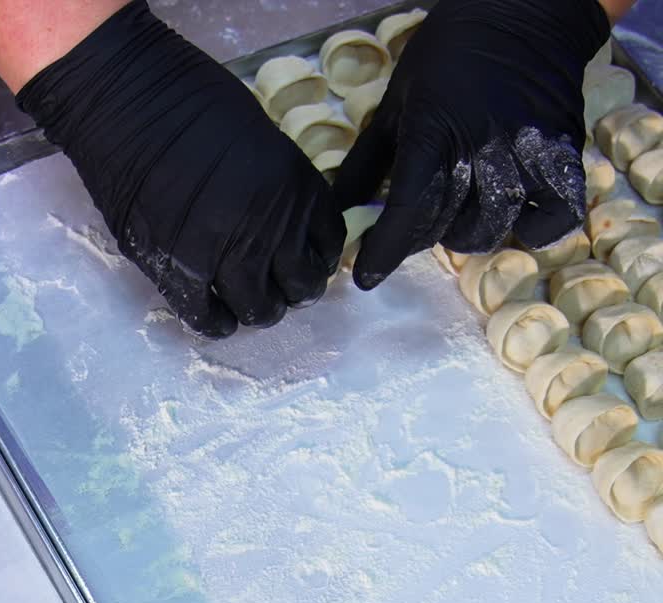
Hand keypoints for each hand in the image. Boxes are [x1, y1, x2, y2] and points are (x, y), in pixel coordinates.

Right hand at [16, 0, 343, 335]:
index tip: (304, 263)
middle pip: (298, 286)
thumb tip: (279, 224)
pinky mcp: (179, 270)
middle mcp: (270, 225)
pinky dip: (215, 323)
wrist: (128, 104)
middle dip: (290, 292)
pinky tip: (215, 319)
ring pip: (257, 308)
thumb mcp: (260, 137)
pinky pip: (207, 316)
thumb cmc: (188, 103)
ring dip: (255, 311)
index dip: (316, 260)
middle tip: (275, 290)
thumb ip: (276, 186)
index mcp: (294, 186)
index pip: (327, 245)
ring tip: (243, 306)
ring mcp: (225, 252)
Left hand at [335, 0, 610, 288]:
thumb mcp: (397, 101)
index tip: (367, 276)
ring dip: (471, 233)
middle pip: (445, 228)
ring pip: (493, 228)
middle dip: (424, 237)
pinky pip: (553, 216)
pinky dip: (534, 227)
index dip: (383, 252)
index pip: (406, 212)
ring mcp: (525, 152)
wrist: (526, 7)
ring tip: (463, 213)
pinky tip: (517, 216)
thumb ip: (368, 161)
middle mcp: (480, 148)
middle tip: (422, 223)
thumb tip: (339, 210)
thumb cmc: (451, 52)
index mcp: (433, 134)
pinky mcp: (563, 151)